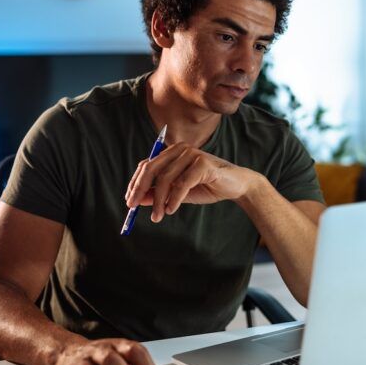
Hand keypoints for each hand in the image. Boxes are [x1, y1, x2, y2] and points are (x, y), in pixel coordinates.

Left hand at [125, 142, 261, 222]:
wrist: (235, 186)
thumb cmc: (207, 186)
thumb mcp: (178, 192)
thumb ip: (159, 193)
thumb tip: (138, 200)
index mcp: (172, 152)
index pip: (147, 165)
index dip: (135, 183)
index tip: (129, 201)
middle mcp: (180, 149)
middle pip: (152, 169)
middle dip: (140, 189)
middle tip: (133, 207)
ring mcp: (192, 154)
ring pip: (165, 178)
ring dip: (159, 200)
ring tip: (158, 215)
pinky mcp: (203, 163)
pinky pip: (182, 184)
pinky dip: (174, 199)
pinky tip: (171, 210)